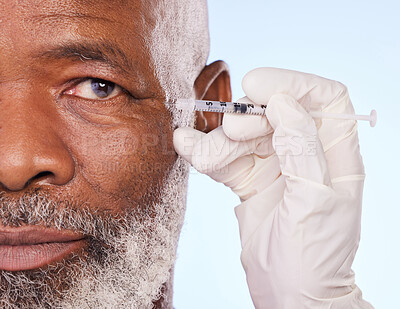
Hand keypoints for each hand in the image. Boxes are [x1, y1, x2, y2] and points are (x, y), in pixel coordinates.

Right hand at [173, 68, 372, 307]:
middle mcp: (306, 154)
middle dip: (249, 116)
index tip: (257, 86)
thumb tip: (284, 103)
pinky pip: (227, 157)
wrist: (289, 296)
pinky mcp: (251, 180)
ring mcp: (276, 166)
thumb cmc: (313, 258)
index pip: (325, 97)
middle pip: (277, 111)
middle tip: (229, 130)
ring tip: (196, 150)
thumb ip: (302, 148)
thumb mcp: (314, 202)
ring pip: (245, 135)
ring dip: (219, 140)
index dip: (293, 83)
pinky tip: (189, 149)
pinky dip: (207, 153)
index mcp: (335, 155)